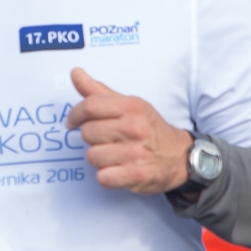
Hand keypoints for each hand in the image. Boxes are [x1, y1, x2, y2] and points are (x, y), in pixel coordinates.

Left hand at [65, 68, 192, 193]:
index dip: (75, 115)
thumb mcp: (129, 105)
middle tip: (106, 140)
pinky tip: (118, 170)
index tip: (72, 122)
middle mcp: (134, 128)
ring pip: (92, 156)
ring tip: (114, 155)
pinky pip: (103, 177)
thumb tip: (75, 73)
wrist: (179, 156)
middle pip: (88, 133)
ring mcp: (135, 153)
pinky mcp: (136, 175)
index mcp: (132, 107)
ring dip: (99, 158)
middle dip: (92, 138)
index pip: (90, 106)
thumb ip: (99, 91)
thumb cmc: (149, 129)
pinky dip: (106, 176)